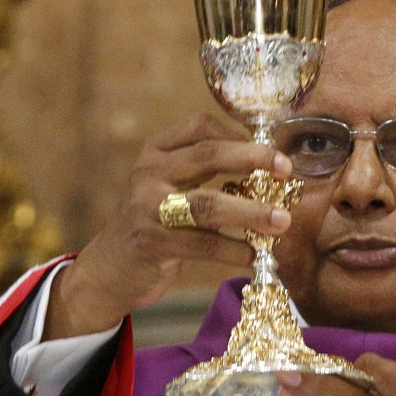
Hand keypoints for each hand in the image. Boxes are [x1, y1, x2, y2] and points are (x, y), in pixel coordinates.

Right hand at [45, 113, 292, 339]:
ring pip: (207, 204)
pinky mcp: (151, 243)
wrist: (109, 269)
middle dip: (252, 159)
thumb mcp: (168, 186)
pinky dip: (232, 250)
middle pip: (207, 155)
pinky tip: (252, 254)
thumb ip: (203, 171)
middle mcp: (148, 173)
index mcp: (155, 152)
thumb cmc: (153, 224)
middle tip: (287, 169)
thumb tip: (267, 167)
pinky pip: (201, 245)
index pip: (199, 126)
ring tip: (281, 221)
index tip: (269, 149)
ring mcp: (147, 208)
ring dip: (250, 211)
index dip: (238, 133)